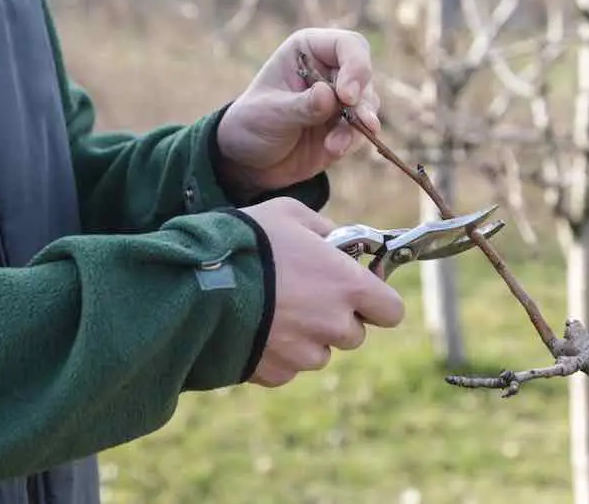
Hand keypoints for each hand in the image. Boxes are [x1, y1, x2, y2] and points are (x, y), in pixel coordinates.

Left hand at [216, 28, 380, 197]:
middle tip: (357, 121)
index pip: (347, 45)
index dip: (355, 66)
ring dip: (358, 125)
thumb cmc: (253, 123)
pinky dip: (353, 141)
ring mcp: (340, 99)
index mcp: (309, 50)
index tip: (347, 96)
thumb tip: (330, 96)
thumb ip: (301, 105)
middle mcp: (330, 69)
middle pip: (364, 76)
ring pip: (369, 104)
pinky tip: (333, 150)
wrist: (249, 160)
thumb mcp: (271, 113)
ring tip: (334, 145)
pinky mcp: (346, 126)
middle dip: (361, 101)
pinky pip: (363, 131)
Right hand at [240, 197, 404, 387]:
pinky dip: (277, 354)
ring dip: (307, 339)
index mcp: (347, 286)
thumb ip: (323, 229)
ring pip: (320, 354)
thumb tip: (336, 240)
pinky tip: (255, 328)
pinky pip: (288, 368)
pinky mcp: (276, 373)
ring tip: (274, 312)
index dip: (377, 301)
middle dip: (337, 318)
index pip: (392, 311)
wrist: (197, 284)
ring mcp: (304, 354)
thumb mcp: (289, 215)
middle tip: (306, 296)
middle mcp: (334, 325)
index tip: (359, 291)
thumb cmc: (248, 242)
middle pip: (354, 335)